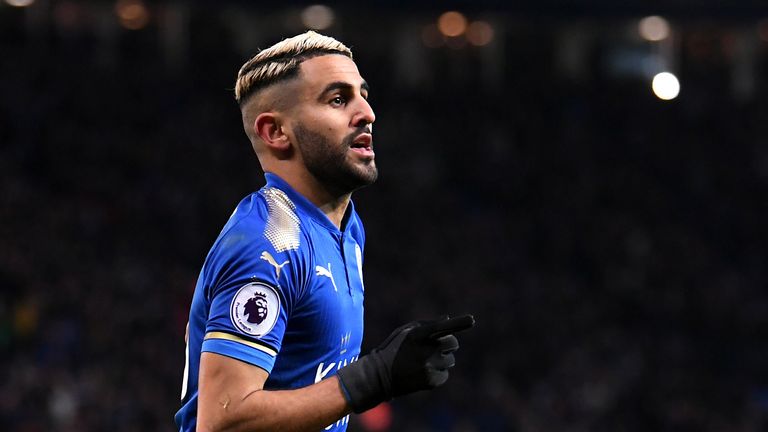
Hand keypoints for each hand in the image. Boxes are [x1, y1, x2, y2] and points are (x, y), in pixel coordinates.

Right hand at [336, 314, 474, 412]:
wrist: (381, 376)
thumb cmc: (394, 348)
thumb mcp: (405, 332)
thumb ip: (427, 324)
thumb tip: (448, 318)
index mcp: (418, 335)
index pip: (442, 327)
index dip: (458, 323)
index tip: (472, 320)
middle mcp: (425, 351)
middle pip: (453, 343)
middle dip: (448, 344)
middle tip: (435, 348)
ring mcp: (429, 367)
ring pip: (451, 360)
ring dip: (443, 359)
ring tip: (424, 362)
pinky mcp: (432, 381)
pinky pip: (446, 374)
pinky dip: (438, 373)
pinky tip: (423, 372)